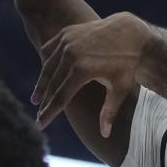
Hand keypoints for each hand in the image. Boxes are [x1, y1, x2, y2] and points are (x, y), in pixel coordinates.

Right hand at [31, 14, 152, 136]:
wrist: (129, 32)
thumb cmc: (127, 64)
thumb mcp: (120, 88)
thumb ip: (109, 112)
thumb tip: (105, 135)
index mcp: (81, 70)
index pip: (60, 98)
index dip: (49, 113)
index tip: (40, 125)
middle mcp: (70, 55)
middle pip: (51, 84)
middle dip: (44, 102)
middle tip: (38, 116)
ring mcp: (66, 42)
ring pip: (47, 68)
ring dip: (41, 84)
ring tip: (37, 98)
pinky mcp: (66, 33)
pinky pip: (50, 50)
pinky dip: (46, 63)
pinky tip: (44, 75)